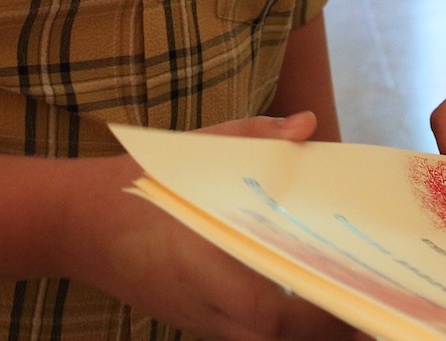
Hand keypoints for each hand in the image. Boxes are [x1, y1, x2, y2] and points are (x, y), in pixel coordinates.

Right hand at [61, 113, 354, 340]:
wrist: (75, 223)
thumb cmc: (140, 182)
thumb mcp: (198, 149)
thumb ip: (257, 137)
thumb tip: (308, 126)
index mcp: (208, 266)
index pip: (277, 315)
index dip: (322, 316)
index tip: (360, 299)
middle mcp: (206, 305)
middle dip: (326, 333)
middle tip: (370, 311)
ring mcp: (198, 320)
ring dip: (304, 335)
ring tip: (348, 312)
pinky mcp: (192, 324)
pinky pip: (244, 337)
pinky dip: (278, 331)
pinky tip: (305, 306)